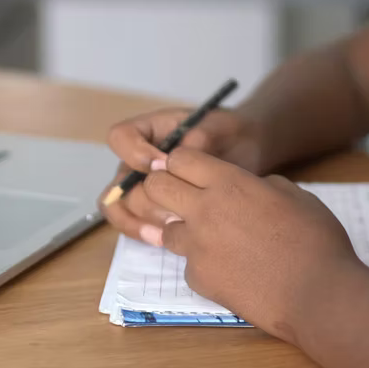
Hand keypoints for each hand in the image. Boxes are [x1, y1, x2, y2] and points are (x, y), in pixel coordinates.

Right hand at [100, 107, 263, 243]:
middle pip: (121, 180)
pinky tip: (163, 239)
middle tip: (174, 204)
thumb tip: (176, 156)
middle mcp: (138, 160)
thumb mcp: (220, 127)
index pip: (121, 137)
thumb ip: (199, 137)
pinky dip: (141, 232)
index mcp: (150, 132)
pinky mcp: (151, 211)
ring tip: (171, 227)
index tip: (161, 165)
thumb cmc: (230, 136)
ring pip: (120, 206)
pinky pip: (131, 224)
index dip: (135, 153)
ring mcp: (142, 187)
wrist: (247, 158)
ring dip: (141, 218)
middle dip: (147, 195)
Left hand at [144, 147, 358, 344]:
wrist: (318, 295)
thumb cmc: (315, 239)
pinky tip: (232, 271)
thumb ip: (260, 185)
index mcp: (230, 182)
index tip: (190, 172)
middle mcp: (204, 210)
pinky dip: (204, 265)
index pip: (179, 158)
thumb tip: (249, 188)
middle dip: (163, 188)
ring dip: (183, 229)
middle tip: (182, 198)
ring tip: (214, 239)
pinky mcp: (199, 280)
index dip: (181, 162)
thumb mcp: (293, 193)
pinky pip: (189, 265)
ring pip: (166, 228)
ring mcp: (198, 247)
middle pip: (156, 187)